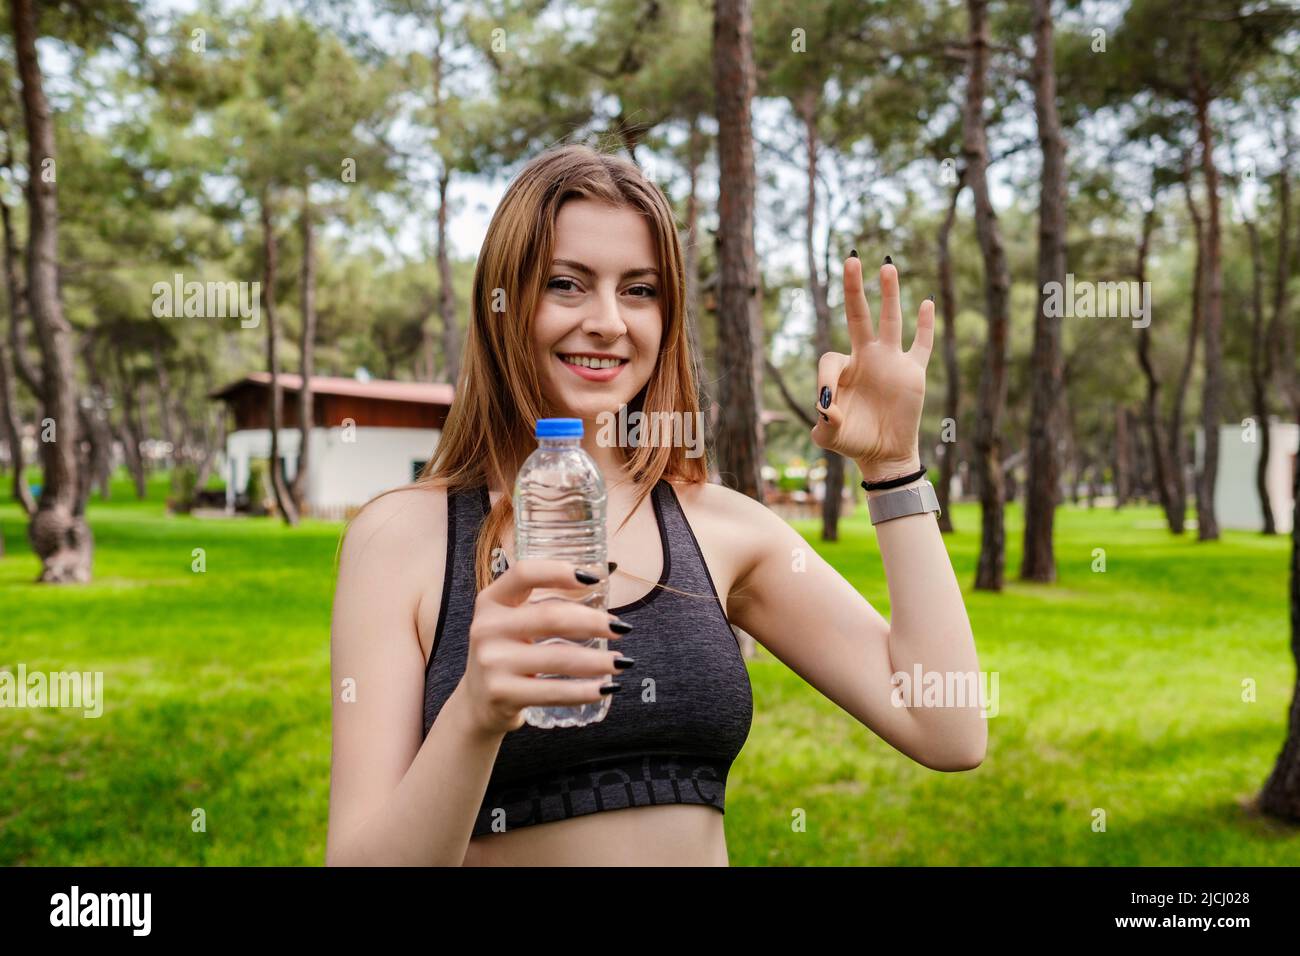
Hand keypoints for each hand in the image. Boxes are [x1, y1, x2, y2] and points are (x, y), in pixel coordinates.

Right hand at [457, 558, 629, 736]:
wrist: (477, 702)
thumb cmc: (508, 652)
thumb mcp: (512, 621)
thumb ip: (546, 599)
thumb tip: (605, 572)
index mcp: (491, 600)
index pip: (524, 573)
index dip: (560, 572)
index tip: (594, 578)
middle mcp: (486, 627)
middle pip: (551, 617)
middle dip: (594, 622)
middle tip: (621, 628)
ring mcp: (492, 662)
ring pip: (558, 658)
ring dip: (598, 661)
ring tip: (622, 662)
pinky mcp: (501, 694)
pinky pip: (553, 692)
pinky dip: (584, 691)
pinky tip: (605, 689)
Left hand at [811, 256, 931, 479]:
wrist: (884, 455)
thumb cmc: (852, 442)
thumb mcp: (828, 438)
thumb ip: (823, 425)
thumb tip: (828, 408)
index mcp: (843, 370)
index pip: (830, 359)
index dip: (825, 380)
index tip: (827, 404)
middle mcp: (866, 357)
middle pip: (858, 315)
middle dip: (853, 289)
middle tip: (851, 259)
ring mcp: (891, 361)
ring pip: (890, 321)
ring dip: (889, 294)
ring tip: (886, 266)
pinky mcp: (913, 372)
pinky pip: (921, 345)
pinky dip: (925, 325)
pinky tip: (926, 302)